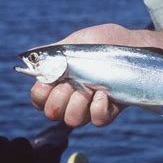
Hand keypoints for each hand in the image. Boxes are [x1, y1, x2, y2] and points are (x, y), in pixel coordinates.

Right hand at [31, 24, 147, 126]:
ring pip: (72, 120)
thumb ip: (53, 52)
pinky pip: (98, 121)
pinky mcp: (109, 110)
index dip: (40, 94)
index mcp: (59, 82)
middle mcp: (72, 98)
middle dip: (58, 99)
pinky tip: (104, 92)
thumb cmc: (103, 42)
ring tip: (89, 88)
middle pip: (52, 114)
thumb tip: (29, 55)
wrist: (133, 44)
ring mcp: (90, 106)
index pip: (38, 99)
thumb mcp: (76, 42)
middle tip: (71, 82)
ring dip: (77, 104)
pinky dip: (98, 107)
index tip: (50, 79)